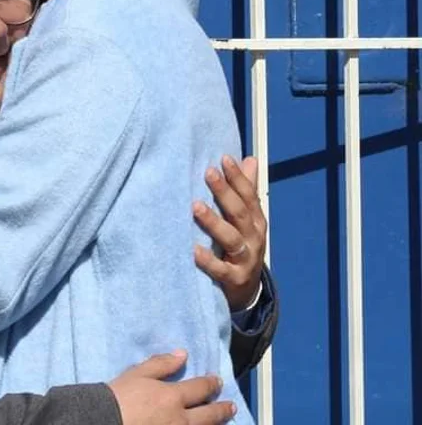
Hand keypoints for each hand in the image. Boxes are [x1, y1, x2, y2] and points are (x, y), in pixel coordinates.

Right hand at [109, 350, 235, 424]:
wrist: (104, 420)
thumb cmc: (119, 396)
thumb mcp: (138, 373)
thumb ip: (161, 364)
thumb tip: (183, 354)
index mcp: (173, 396)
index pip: (200, 388)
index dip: (211, 383)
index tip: (217, 380)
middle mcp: (181, 419)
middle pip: (209, 415)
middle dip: (222, 409)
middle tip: (231, 406)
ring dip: (215, 424)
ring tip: (222, 422)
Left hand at [193, 156, 265, 310]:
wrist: (246, 290)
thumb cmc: (241, 246)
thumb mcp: (246, 219)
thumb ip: (246, 190)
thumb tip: (249, 159)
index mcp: (255, 221)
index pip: (249, 195)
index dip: (238, 177)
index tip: (223, 158)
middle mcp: (253, 238)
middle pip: (240, 213)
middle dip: (225, 192)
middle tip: (208, 173)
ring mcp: (245, 259)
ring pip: (232, 238)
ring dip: (214, 222)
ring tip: (195, 206)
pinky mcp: (234, 279)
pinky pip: (221, 269)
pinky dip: (208, 260)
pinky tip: (193, 250)